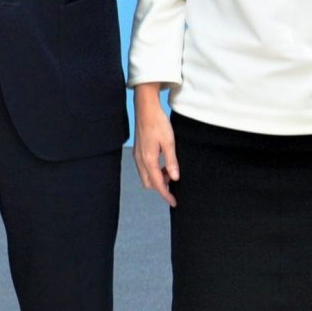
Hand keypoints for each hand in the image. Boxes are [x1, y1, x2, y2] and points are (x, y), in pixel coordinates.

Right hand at [132, 84, 178, 206]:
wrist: (146, 108)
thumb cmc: (158, 123)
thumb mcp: (169, 142)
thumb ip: (171, 161)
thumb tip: (174, 178)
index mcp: (148, 160)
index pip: (157, 184)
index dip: (166, 195)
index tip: (174, 202)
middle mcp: (140, 160)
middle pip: (149, 183)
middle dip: (161, 187)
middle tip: (174, 185)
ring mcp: (137, 156)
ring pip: (146, 176)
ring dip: (157, 179)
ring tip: (170, 172)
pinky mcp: (138, 151)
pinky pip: (144, 168)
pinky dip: (153, 171)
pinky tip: (163, 164)